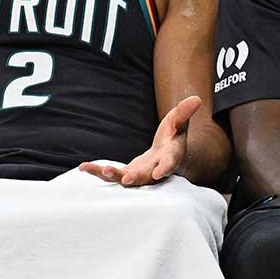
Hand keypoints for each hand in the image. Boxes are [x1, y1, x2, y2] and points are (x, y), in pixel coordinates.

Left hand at [79, 95, 200, 185]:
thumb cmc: (173, 138)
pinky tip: (82, 167)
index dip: (165, 168)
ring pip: (124, 179)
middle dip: (135, 178)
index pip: (170, 163)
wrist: (165, 157)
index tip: (160, 173)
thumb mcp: (178, 122)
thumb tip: (197, 98)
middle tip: (126, 178)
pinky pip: (110, 175)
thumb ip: (184, 113)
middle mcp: (154, 170)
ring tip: (99, 170)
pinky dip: (97, 171)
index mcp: (169, 158)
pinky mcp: (126, 174)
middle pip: (145, 177)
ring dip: (111, 176)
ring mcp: (139, 175)